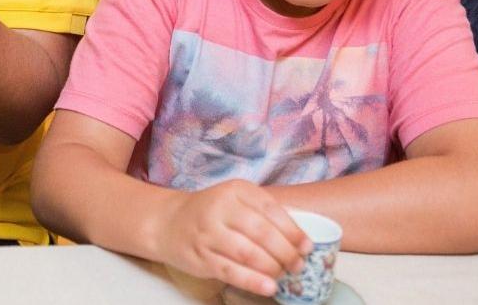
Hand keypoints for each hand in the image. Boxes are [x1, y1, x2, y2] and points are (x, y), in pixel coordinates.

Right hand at [152, 180, 309, 296]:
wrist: (170, 222)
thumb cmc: (212, 211)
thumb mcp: (237, 200)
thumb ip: (263, 212)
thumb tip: (299, 236)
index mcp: (236, 190)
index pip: (271, 209)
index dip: (292, 230)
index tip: (306, 246)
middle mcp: (220, 208)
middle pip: (261, 233)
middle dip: (286, 252)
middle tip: (298, 264)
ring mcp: (208, 233)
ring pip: (247, 253)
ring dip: (272, 267)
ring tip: (284, 274)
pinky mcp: (200, 256)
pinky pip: (231, 271)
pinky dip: (253, 281)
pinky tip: (268, 287)